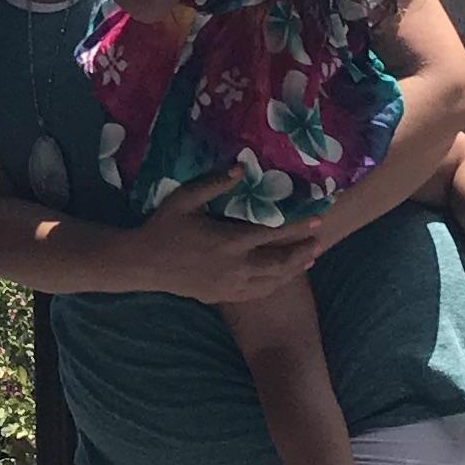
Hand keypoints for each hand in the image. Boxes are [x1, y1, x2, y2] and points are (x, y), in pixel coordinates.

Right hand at [126, 171, 329, 305]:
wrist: (144, 264)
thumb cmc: (163, 227)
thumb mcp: (185, 199)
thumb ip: (215, 184)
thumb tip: (242, 168)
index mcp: (229, 241)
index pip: (272, 234)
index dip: (297, 227)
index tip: (317, 220)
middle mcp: (235, 266)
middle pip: (279, 262)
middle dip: (302, 252)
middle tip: (319, 242)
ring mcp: (230, 284)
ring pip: (272, 280)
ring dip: (293, 270)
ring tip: (309, 259)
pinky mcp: (223, 296)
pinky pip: (257, 292)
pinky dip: (274, 284)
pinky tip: (282, 278)